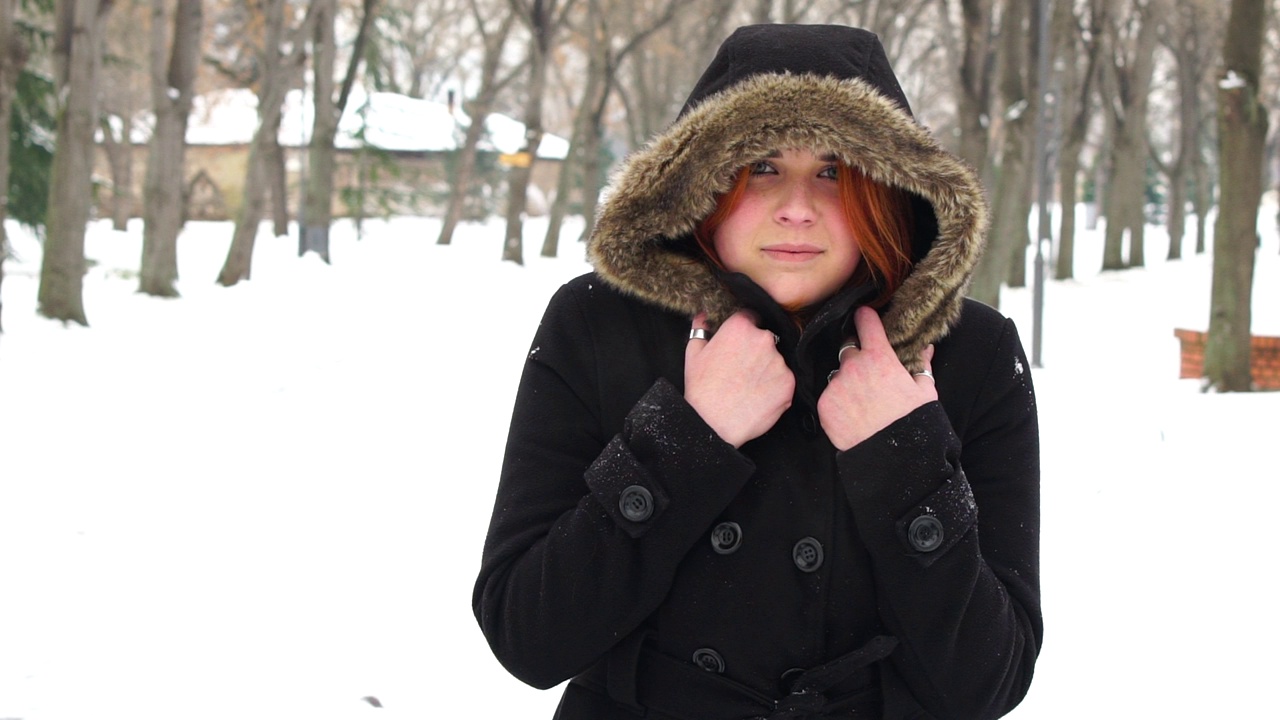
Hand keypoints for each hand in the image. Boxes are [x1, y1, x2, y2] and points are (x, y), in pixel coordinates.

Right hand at [684, 312, 793, 447]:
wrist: (713, 424)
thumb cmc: (701, 389)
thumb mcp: (693, 354)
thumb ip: (700, 329)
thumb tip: (703, 316)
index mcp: (741, 327)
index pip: (751, 317)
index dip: (745, 330)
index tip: (740, 344)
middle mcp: (764, 339)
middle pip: (766, 338)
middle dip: (757, 350)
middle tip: (742, 369)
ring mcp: (779, 362)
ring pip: (776, 360)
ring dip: (767, 369)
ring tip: (749, 386)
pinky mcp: (789, 383)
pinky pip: (784, 380)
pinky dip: (775, 387)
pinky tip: (758, 397)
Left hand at [817, 306, 937, 450]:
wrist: (894, 459)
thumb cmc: (914, 423)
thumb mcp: (925, 391)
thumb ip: (920, 363)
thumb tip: (925, 347)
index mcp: (879, 357)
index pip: (866, 322)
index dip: (866, 317)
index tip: (864, 315)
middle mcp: (853, 367)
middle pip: (848, 348)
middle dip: (857, 355)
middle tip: (869, 372)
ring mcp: (836, 386)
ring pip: (838, 373)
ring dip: (847, 380)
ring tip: (862, 400)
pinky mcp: (824, 406)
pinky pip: (829, 396)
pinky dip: (838, 401)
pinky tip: (853, 414)